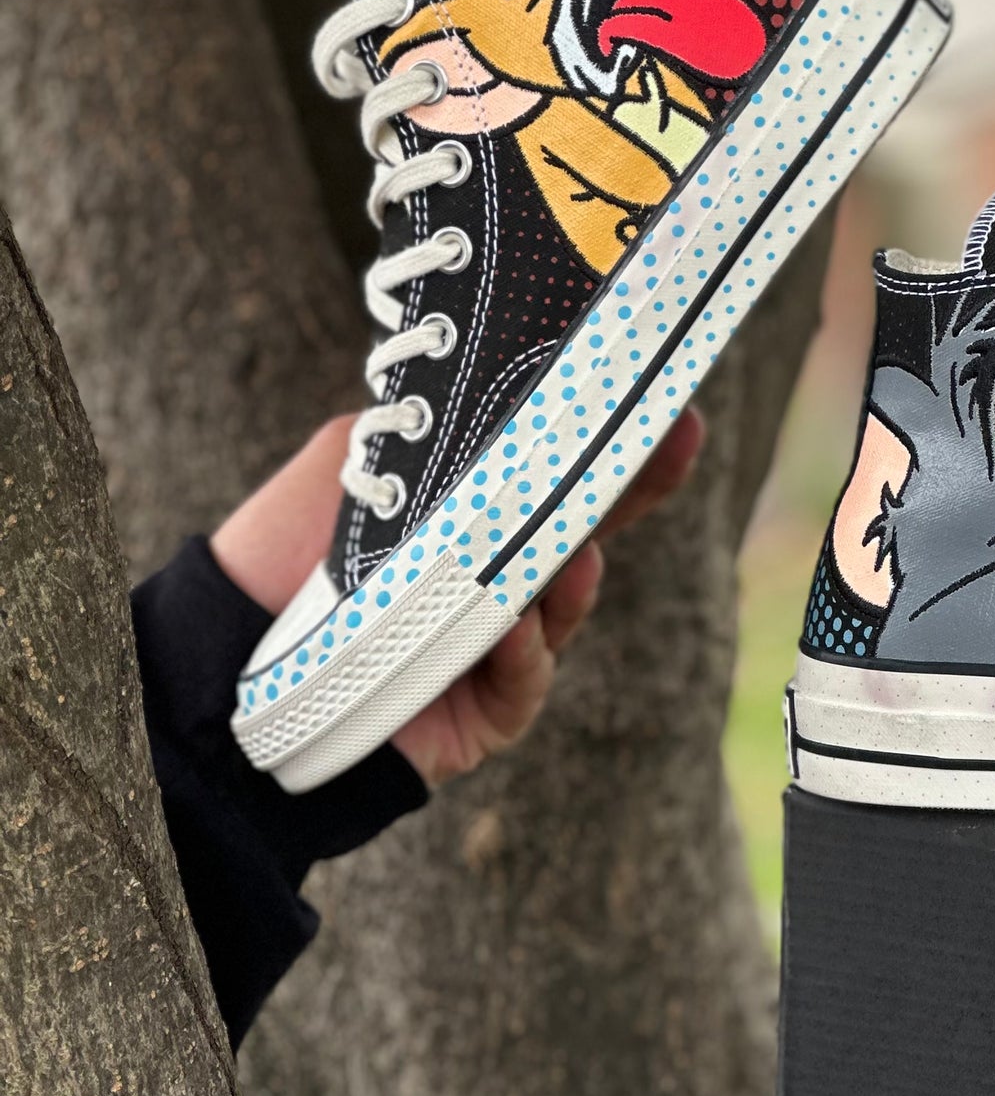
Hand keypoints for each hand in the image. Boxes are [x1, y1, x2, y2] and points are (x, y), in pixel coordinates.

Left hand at [210, 407, 706, 787]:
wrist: (221, 654)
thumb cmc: (281, 552)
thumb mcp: (352, 459)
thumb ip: (424, 426)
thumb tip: (495, 379)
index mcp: (469, 518)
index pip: (558, 476)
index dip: (614, 444)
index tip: (663, 399)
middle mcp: (491, 581)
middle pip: (583, 533)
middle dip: (632, 491)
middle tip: (672, 443)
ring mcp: (493, 650)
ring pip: (562, 610)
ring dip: (574, 579)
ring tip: (578, 552)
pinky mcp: (482, 716)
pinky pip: (525, 683)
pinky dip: (525, 655)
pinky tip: (514, 630)